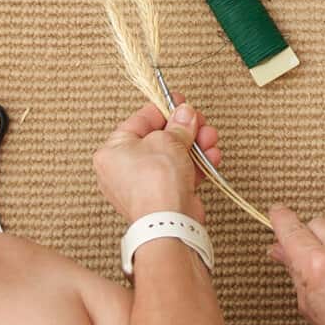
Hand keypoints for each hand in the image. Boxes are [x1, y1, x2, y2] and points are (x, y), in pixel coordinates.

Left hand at [94, 98, 221, 223]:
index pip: (140, 121)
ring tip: (209, 139)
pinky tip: (211, 157)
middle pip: (159, 138)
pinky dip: (196, 164)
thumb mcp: (168, 140)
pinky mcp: (161, 197)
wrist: (167, 223)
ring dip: (195, 145)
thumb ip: (179, 124)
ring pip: (173, 155)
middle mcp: (123, 169)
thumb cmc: (155, 183)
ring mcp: (143, 185)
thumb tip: (185, 113)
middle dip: (185, 129)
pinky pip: (179, 173)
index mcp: (112, 151)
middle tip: (199, 122)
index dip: (164, 109)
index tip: (180, 102)